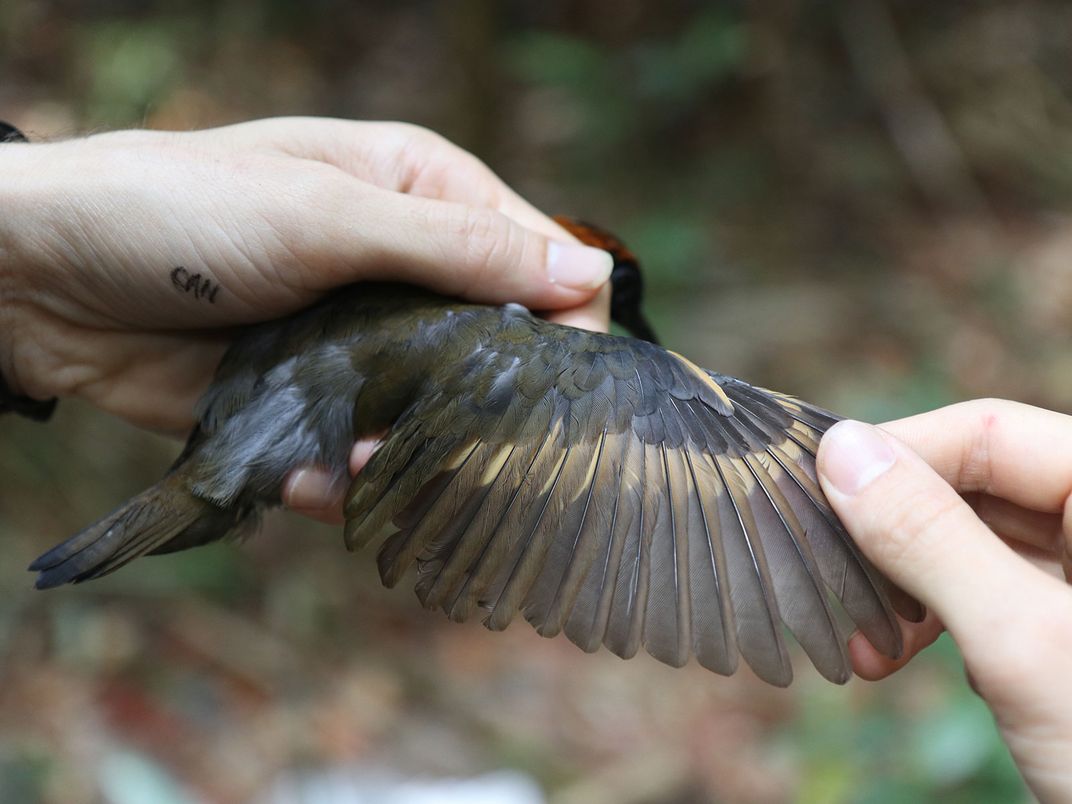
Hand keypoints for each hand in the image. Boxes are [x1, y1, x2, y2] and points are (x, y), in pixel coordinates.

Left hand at [0, 117, 611, 432]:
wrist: (40, 278)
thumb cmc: (182, 210)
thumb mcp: (328, 216)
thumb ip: (457, 249)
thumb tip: (589, 277)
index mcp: (423, 196)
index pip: (535, 262)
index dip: (564, 324)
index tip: (569, 388)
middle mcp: (403, 271)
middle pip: (493, 351)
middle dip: (482, 403)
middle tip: (460, 442)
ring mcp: (359, 344)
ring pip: (431, 418)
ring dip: (409, 451)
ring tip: (360, 458)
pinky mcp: (312, 404)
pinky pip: (360, 457)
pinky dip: (342, 478)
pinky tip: (309, 475)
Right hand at [817, 400, 1071, 800]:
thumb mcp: (1022, 642)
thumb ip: (930, 538)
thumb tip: (841, 450)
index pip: (991, 432)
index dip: (899, 454)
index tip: (818, 491)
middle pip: (978, 486)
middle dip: (896, 535)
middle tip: (839, 582)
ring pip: (975, 543)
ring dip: (908, 587)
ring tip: (867, 643)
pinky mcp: (1069, 630)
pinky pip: (988, 593)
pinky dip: (936, 620)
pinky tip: (904, 655)